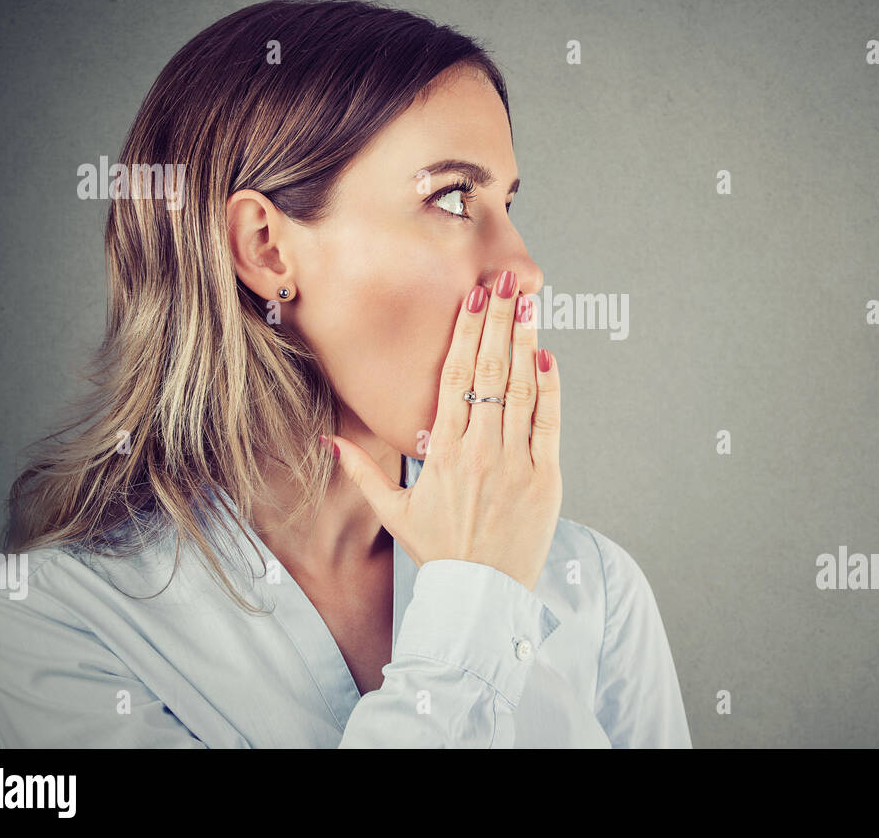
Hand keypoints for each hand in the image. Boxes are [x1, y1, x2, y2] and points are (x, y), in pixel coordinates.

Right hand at [330, 270, 560, 591]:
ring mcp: (515, 463)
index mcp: (442, 453)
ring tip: (529, 304)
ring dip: (526, 342)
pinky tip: (546, 357)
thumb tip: (329, 442)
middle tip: (508, 282)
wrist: (480, 596)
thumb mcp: (394, 514)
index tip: (474, 299)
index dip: (466, 333)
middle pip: (489, 371)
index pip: (455, 379)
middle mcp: (479, 451)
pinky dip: (549, 388)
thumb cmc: (439, 553)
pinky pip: (549, 423)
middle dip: (500, 321)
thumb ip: (363, 472)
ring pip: (521, 389)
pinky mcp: (546, 479)